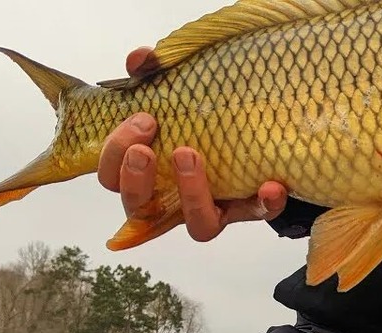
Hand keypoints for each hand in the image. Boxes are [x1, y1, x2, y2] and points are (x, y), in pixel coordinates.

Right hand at [97, 47, 288, 241]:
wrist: (251, 125)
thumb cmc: (195, 114)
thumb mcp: (172, 90)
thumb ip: (153, 75)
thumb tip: (142, 58)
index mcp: (143, 171)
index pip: (111, 176)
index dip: (114, 156)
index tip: (139, 119)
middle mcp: (171, 200)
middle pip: (139, 206)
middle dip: (136, 177)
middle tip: (145, 149)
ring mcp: (210, 209)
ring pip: (197, 225)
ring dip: (192, 193)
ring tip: (189, 155)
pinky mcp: (248, 208)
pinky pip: (256, 214)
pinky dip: (265, 203)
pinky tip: (271, 185)